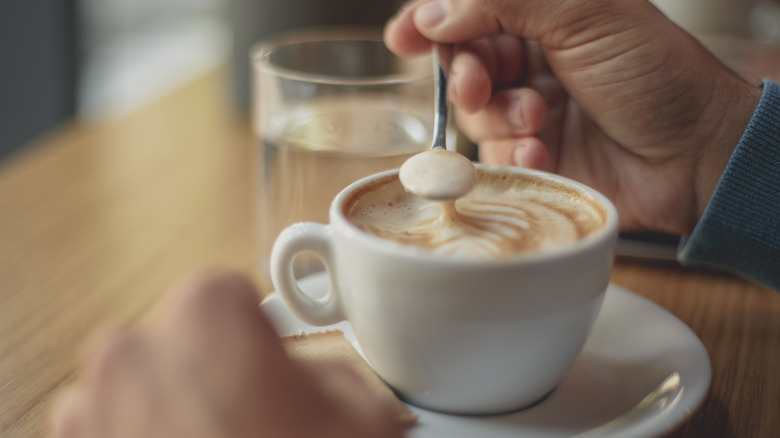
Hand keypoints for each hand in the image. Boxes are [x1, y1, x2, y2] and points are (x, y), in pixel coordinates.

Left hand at [50, 271, 406, 437]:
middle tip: (257, 422)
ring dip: (174, 411)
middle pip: (181, 340)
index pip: (234, 296)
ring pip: (140, 387)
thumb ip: (336, 372)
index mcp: (205, 314)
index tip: (273, 365)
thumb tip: (316, 382)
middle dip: (216, 374)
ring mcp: (89, 408)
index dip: (261, 335)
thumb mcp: (360, 416)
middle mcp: (132, 350)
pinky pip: (105, 430)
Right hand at [385, 0, 761, 233]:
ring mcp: (530, 113)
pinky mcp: (533, 159)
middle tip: (478, 86)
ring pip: (473, 115)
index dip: (431, 22)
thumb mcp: (585, 12)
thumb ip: (503, 0)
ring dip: (498, 118)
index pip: (469, 13)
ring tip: (538, 119)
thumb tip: (434, 13)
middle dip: (464, 76)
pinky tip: (542, 152)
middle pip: (461, 64)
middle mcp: (532, 63)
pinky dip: (512, 154)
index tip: (404, 37)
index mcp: (545, 17)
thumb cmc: (655, 73)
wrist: (695, 154)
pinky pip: (493, 158)